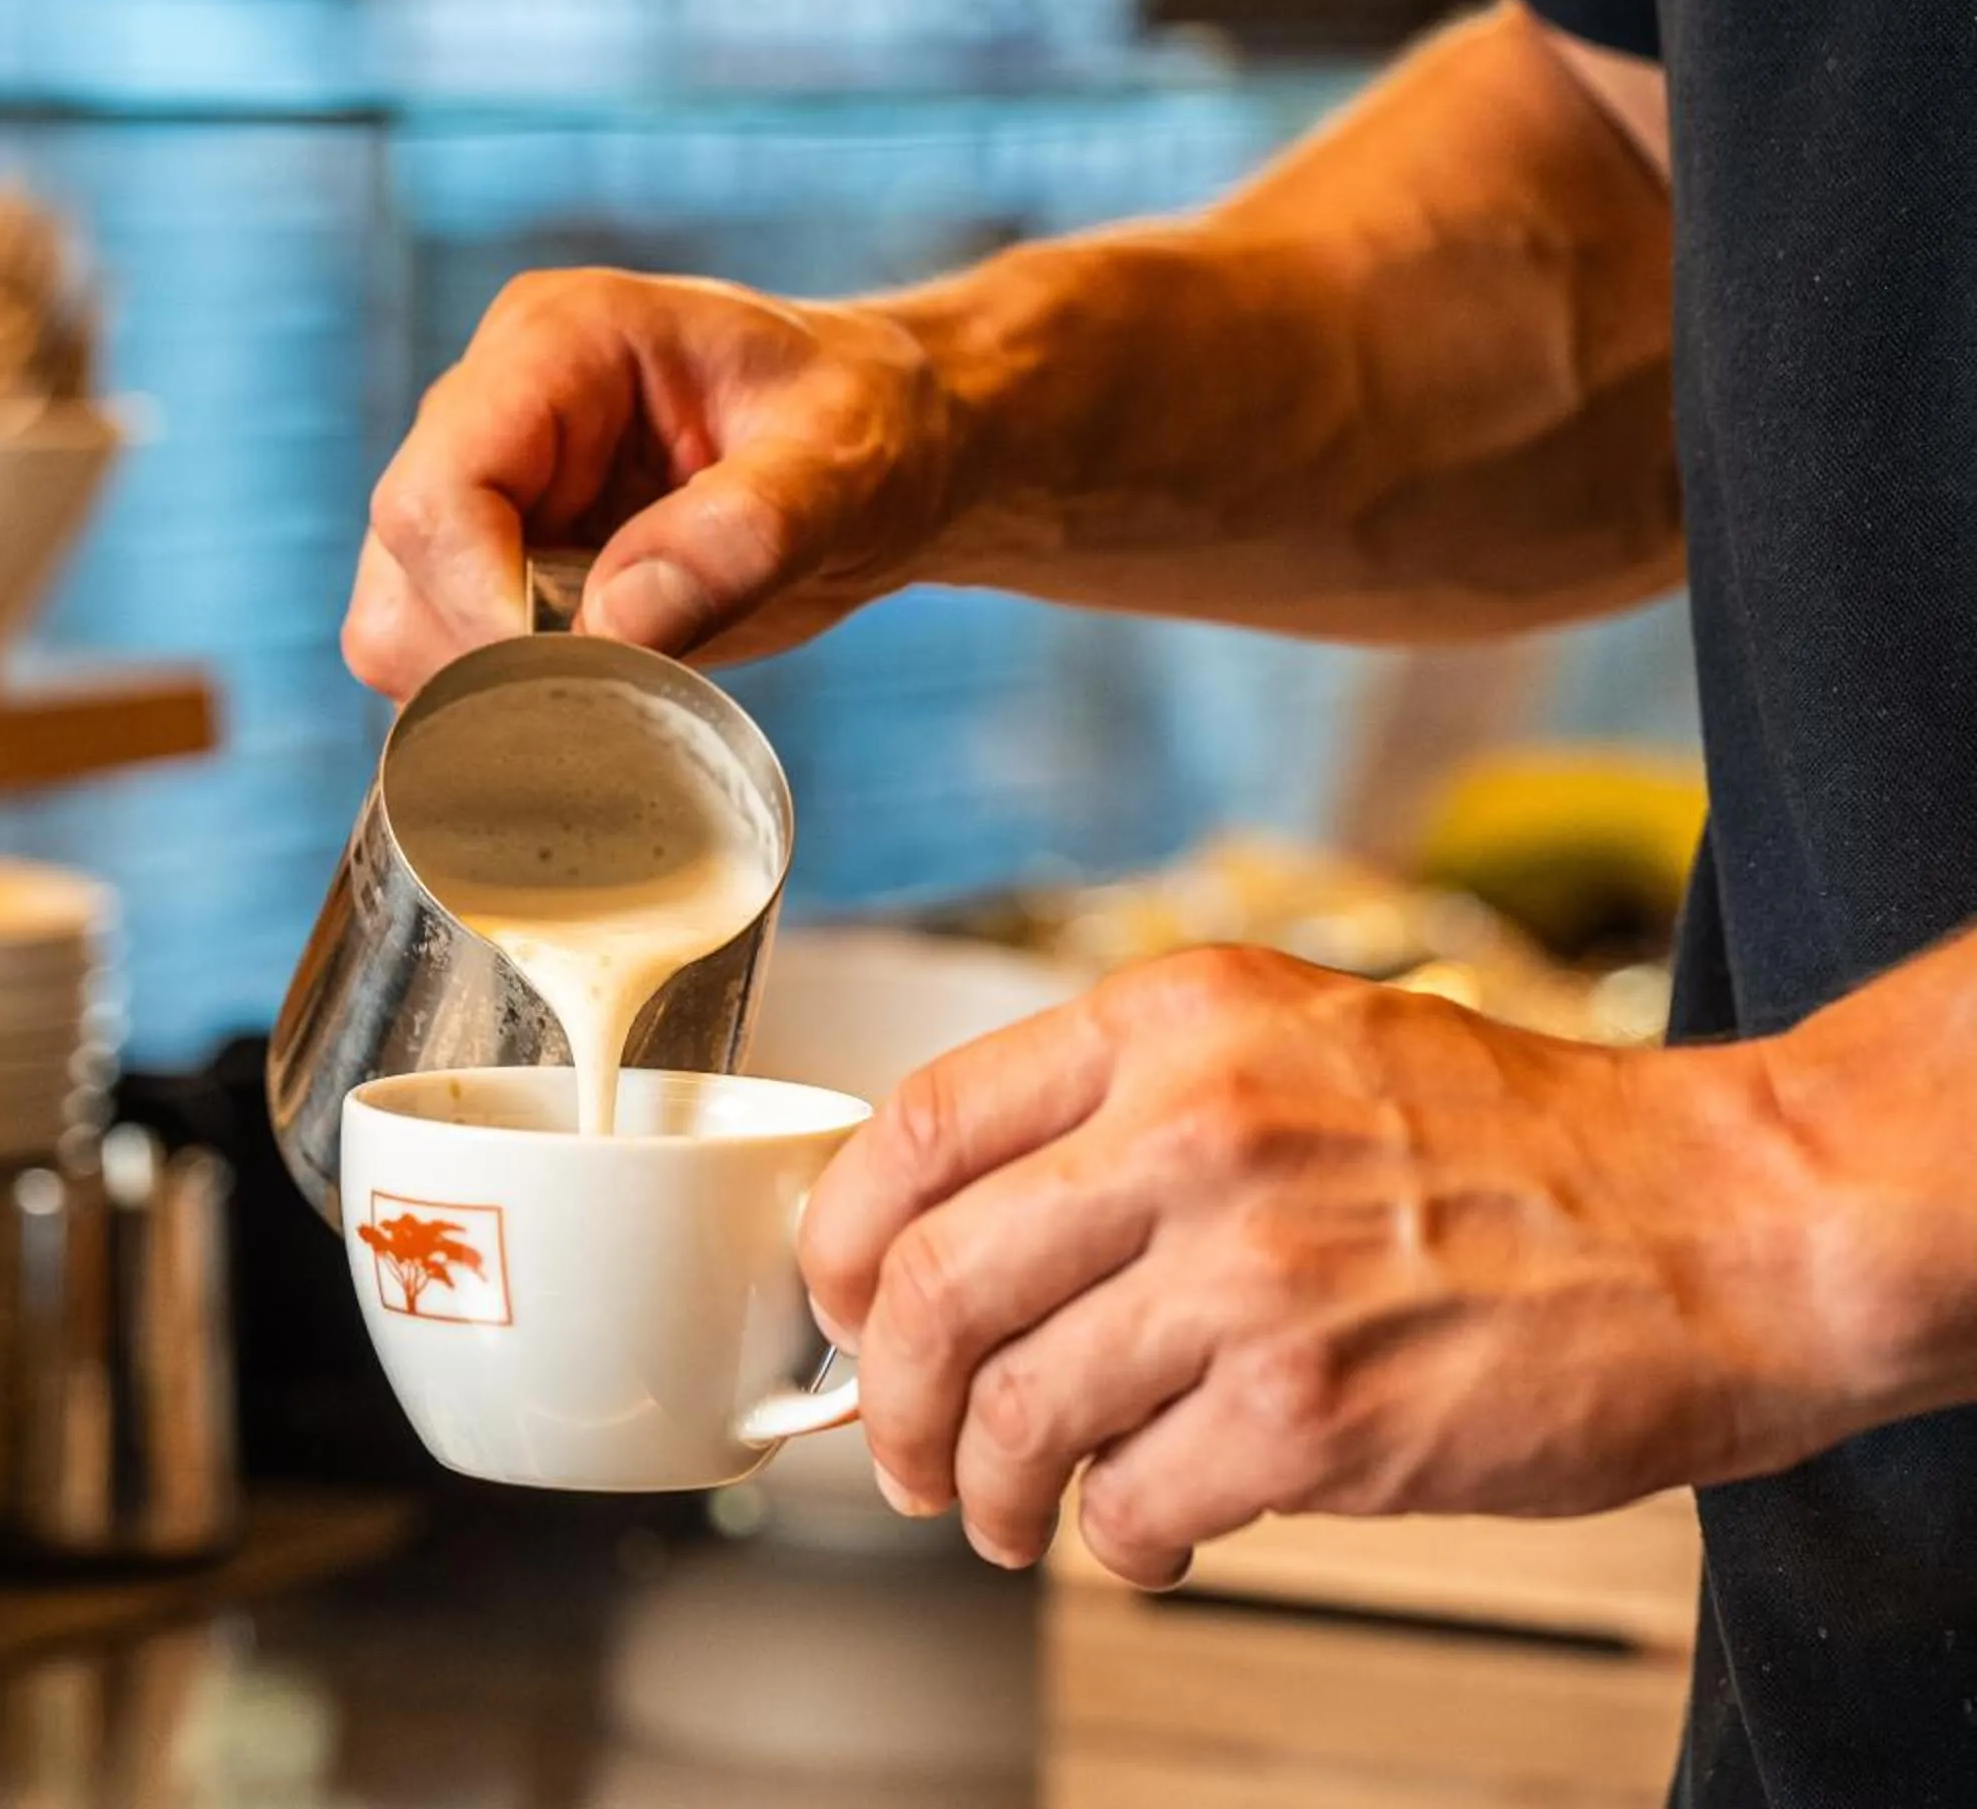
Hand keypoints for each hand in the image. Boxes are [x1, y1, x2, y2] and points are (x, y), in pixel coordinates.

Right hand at [341, 268, 968, 696]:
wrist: (886, 449)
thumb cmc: (872, 424)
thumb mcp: (846, 466)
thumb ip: (746, 533)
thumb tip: (620, 624)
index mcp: (559, 341)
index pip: (439, 489)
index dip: (481, 602)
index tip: (580, 673)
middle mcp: (493, 405)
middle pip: (404, 565)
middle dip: (494, 655)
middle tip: (623, 692)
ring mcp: (485, 489)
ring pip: (398, 625)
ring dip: (497, 687)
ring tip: (630, 685)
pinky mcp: (493, 565)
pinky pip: (442, 660)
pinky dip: (506, 705)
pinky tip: (609, 694)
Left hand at [796, 947, 1864, 1589]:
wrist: (1725, 1224)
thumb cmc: (1518, 1147)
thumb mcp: (1298, 1041)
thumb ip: (1128, 1109)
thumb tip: (961, 1226)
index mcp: (1173, 1022)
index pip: (917, 1126)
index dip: (842, 1240)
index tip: (839, 1304)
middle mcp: (1194, 1129)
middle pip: (930, 1283)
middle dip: (886, 1400)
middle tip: (901, 1453)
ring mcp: (1251, 1272)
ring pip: (1014, 1410)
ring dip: (990, 1491)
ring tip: (1013, 1515)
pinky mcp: (1314, 1411)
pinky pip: (1133, 1501)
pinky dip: (1117, 1541)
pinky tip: (1147, 1534)